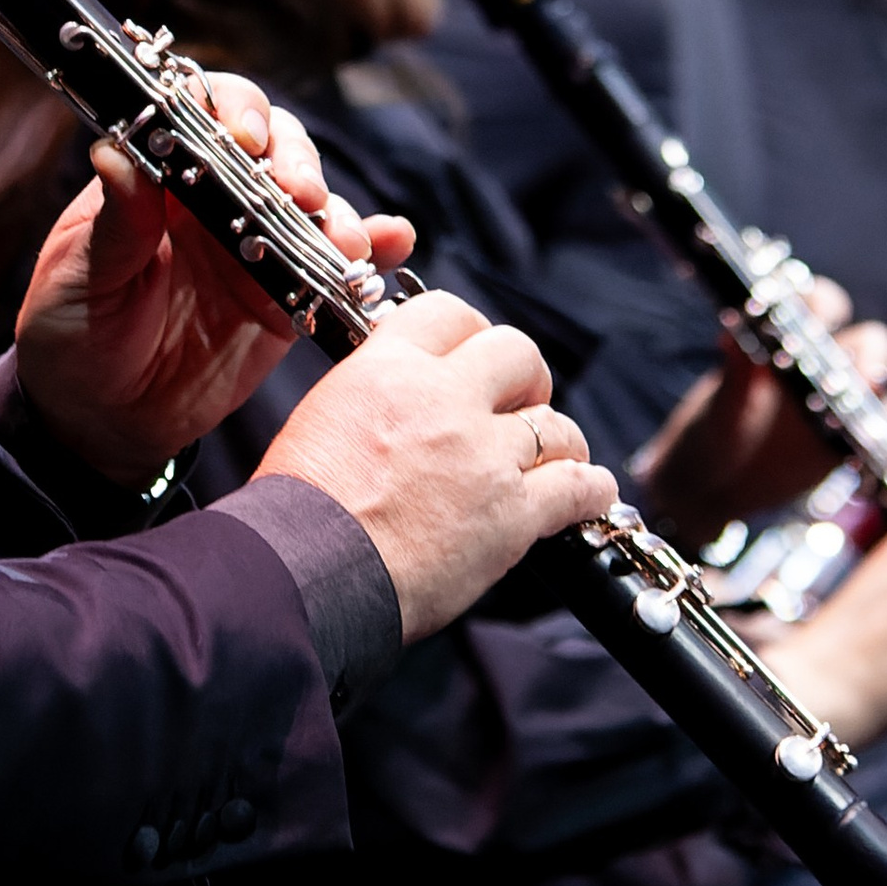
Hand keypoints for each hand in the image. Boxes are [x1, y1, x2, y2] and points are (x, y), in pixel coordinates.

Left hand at [12, 74, 415, 482]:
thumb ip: (114, 223)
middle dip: (297, 162)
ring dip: (337, 213)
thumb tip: (115, 151)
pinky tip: (391, 247)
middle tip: (300, 196)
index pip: (204, 114)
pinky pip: (337, 266)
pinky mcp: (288, 296)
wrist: (102, 420)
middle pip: (276, 147)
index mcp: (160, 177)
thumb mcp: (82, 277)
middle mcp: (216, 198)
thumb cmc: (73, 336)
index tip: (244, 139)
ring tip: (345, 242)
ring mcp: (258, 245)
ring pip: (314, 204)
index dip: (233, 111)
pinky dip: (374, 251)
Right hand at [258, 290, 619, 643]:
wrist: (304, 573)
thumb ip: (374, 396)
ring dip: (558, 440)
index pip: (448, 313)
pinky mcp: (512, 513)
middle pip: (517, 353)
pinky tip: (589, 493)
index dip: (470, 334)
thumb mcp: (323, 418)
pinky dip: (590, 489)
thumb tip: (400, 404)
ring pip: (555, 423)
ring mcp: (483, 454)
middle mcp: (443, 398)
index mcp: (388, 367)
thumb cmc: (296, 511)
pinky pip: (577, 487)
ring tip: (554, 458)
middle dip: (524, 378)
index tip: (475, 359)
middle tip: (518, 404)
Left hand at [634, 283, 886, 546]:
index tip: (812, 321)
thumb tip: (732, 334)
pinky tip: (873, 446)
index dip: (822, 305)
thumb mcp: (721, 407)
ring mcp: (842, 401)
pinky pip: (885, 431)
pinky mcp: (851, 440)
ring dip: (880, 393)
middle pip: (867, 340)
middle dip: (869, 351)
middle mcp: (823, 362)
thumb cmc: (712, 432)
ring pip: (881, 383)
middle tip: (859, 372)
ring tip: (864, 408)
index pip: (819, 303)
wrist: (710, 484)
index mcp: (788, 337)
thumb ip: (733, 377)